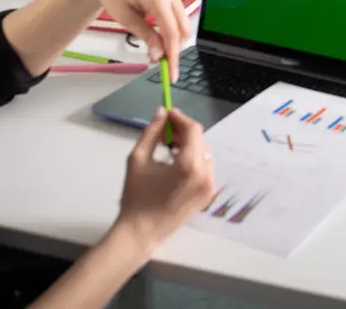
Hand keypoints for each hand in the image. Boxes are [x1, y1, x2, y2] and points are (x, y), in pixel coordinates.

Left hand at [88, 0, 189, 80]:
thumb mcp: (126, 18)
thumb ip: (145, 35)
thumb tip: (158, 56)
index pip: (172, 33)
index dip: (173, 56)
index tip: (171, 75)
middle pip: (183, 31)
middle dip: (174, 49)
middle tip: (158, 62)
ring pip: (183, 27)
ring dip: (173, 42)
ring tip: (155, 50)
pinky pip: (178, 20)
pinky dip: (171, 33)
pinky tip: (157, 39)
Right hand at [116, 107, 215, 248]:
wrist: (141, 232)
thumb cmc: (136, 196)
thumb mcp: (138, 159)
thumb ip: (151, 132)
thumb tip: (161, 112)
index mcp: (189, 165)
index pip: (193, 130)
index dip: (180, 118)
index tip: (167, 114)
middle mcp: (205, 174)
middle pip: (200, 140)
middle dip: (184, 131)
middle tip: (164, 130)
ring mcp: (209, 186)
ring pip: (204, 153)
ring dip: (189, 145)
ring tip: (168, 146)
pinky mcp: (208, 194)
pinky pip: (204, 167)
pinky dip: (193, 159)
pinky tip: (176, 162)